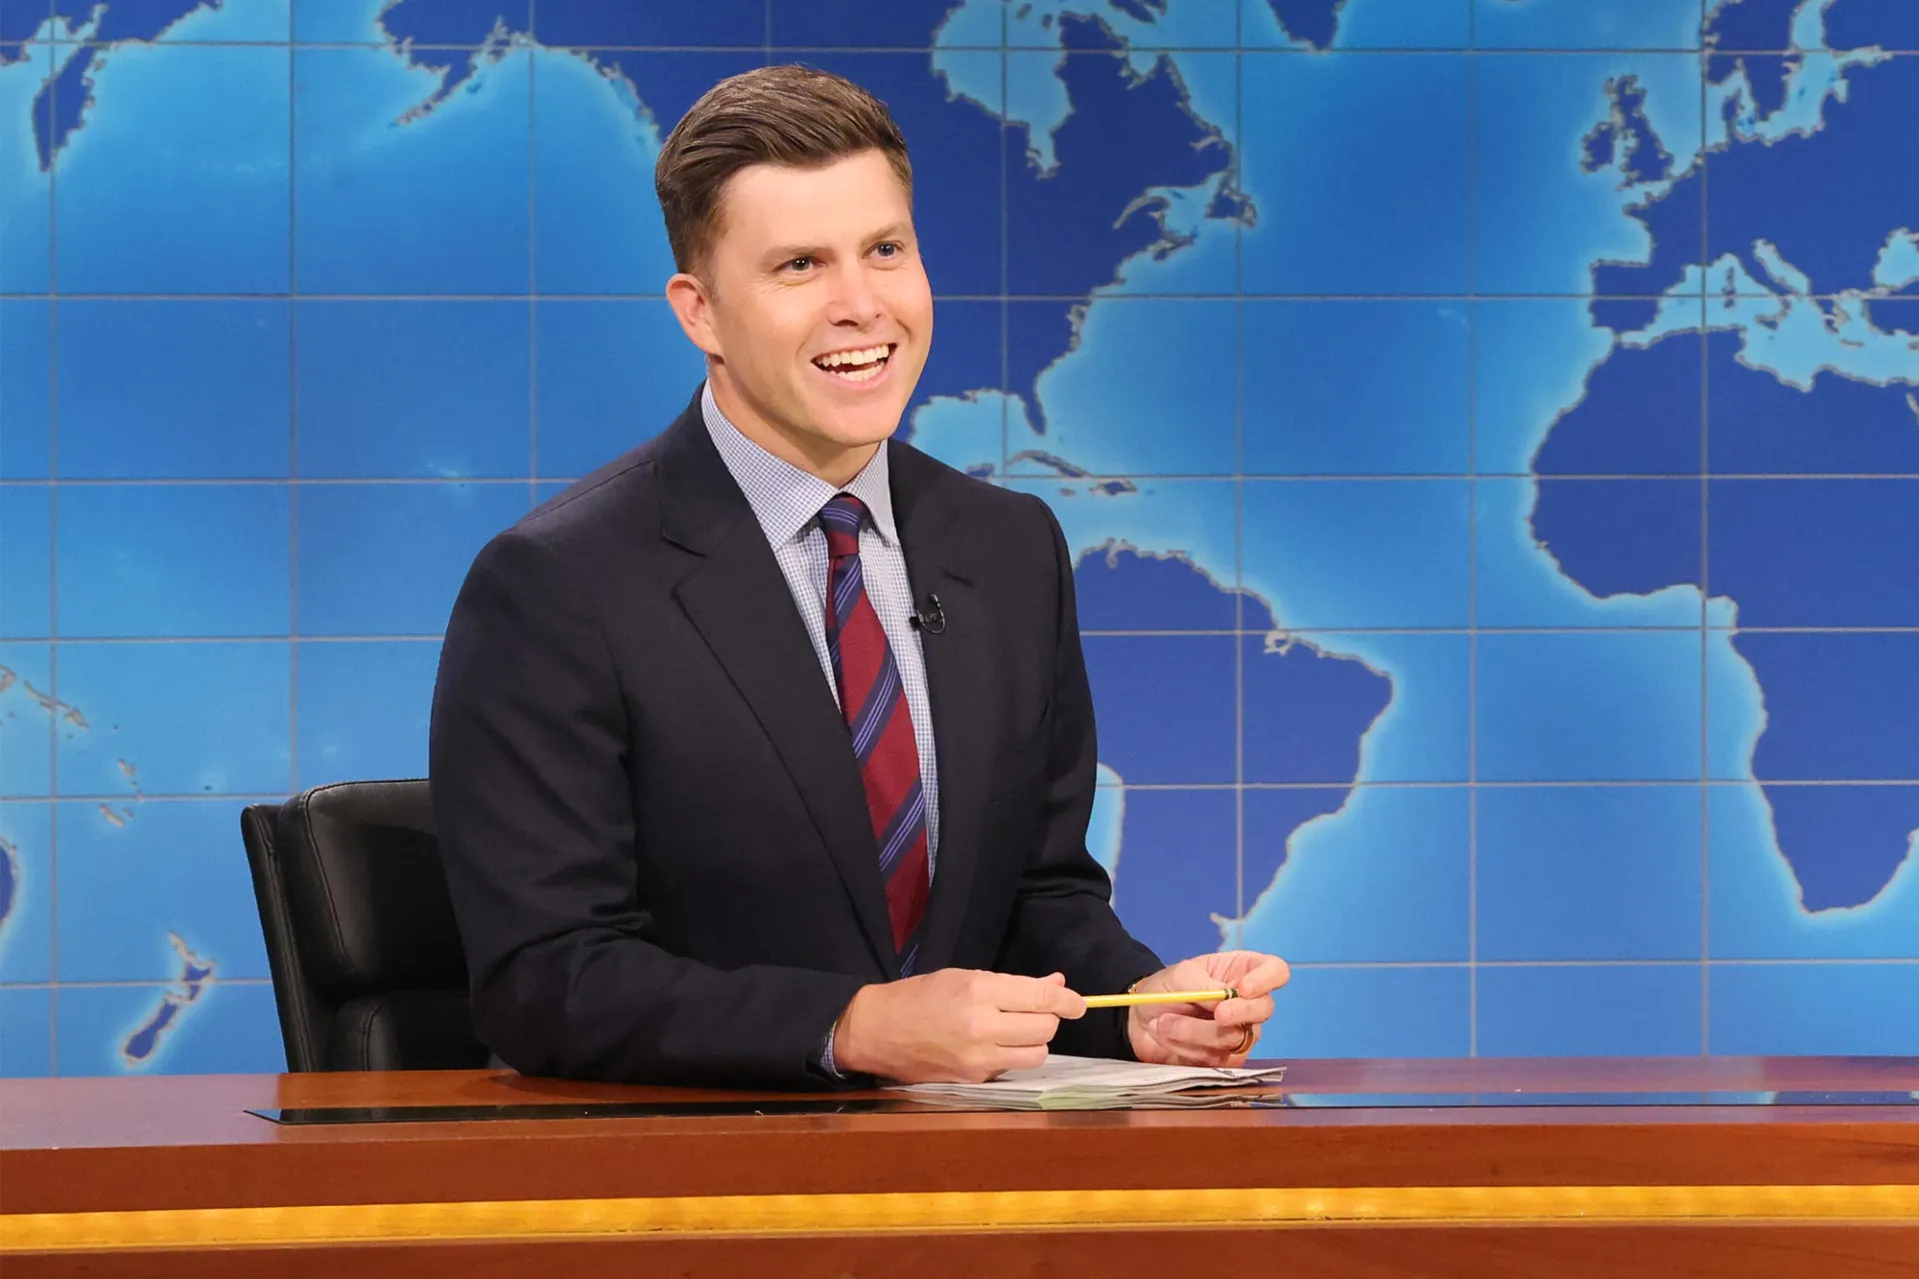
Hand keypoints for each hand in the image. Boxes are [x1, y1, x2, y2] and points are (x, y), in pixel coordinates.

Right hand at [830, 968, 1086, 1082]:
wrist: (878, 1031)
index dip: (1067, 1001)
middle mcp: (982, 1027)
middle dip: (1048, 1019)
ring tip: (1017, 1031)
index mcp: (978, 992)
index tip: (1079, 1004)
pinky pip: (1012, 1069)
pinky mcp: (974, 1080)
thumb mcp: (965, 976)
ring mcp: (978, 1059)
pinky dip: (1012, 1057)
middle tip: (1036, 1012)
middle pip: (1044, 1029)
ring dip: (1035, 1042)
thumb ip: (1012, 984)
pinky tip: (995, 1046)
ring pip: (1036, 1055)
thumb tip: (1055, 985)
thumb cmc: (921, 996)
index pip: (1040, 1000)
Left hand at [1126, 950, 1288, 1065]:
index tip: (1244, 988)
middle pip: (1265, 1009)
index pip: (1276, 971)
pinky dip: (1188, 1048)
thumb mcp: (1181, 976)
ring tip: (1164, 1022)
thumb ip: (1205, 986)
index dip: (1267, 980)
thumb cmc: (1164, 989)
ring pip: (1237, 1038)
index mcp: (1242, 971)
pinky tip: (1167, 1035)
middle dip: (1239, 1013)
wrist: (1138, 1019)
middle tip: (1217, 1015)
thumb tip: (1227, 1000)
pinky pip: (1218, 1059)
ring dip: (1195, 1032)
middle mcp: (1247, 1003)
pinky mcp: (1224, 1059)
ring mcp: (1239, 1033)